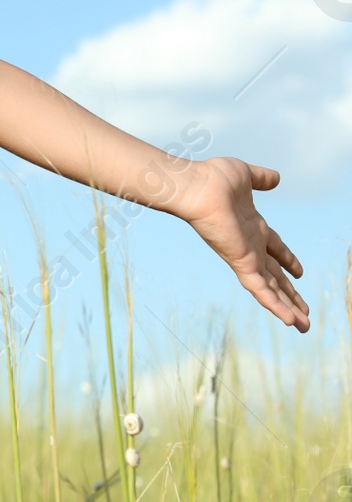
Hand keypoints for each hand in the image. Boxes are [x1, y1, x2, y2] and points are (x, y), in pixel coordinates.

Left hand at [177, 157, 309, 331]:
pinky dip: (276, 306)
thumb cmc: (213, 177)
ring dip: (288, 307)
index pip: (275, 248)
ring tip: (304, 326)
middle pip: (275, 275)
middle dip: (290, 293)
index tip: (300, 272)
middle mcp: (250, 244)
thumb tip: (276, 177)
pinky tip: (290, 320)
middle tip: (304, 311)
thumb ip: (261, 178)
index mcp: (253, 226)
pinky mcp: (241, 263)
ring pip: (272, 289)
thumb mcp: (245, 175)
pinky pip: (261, 290)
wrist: (197, 186)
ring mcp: (246, 256)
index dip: (288, 260)